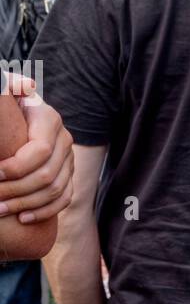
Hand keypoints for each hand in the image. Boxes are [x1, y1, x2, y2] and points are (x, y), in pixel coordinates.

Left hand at [0, 75, 73, 223]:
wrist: (17, 121)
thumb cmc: (6, 108)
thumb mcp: (6, 92)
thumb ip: (10, 86)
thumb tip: (28, 87)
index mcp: (49, 119)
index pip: (41, 151)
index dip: (17, 166)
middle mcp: (64, 140)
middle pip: (48, 175)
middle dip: (17, 190)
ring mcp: (69, 160)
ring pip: (55, 190)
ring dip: (26, 204)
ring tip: (0, 209)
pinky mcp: (69, 176)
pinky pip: (63, 199)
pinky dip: (44, 212)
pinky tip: (23, 218)